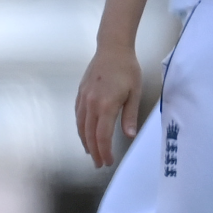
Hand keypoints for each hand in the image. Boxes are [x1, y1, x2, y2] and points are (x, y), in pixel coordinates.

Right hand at [75, 45, 142, 167]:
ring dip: (85, 141)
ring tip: (91, 152)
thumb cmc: (127, 70)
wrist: (112, 49)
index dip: (104, 151)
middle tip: (99, 164)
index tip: (108, 161)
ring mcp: (84, 98)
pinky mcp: (81, 92)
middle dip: (94, 151)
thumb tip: (129, 135)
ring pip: (80, 125)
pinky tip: (84, 133)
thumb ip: (130, 115)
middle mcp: (91, 103)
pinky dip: (80, 127)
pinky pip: (78, 114)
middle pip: (89, 134)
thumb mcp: (135, 93)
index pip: (102, 135)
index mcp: (106, 105)